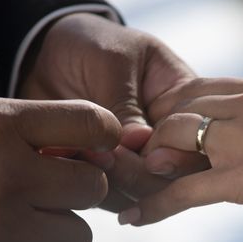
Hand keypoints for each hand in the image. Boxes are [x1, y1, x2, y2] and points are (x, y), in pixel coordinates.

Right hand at [0, 98, 119, 241]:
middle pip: (94, 188)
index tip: (97, 145)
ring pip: (80, 237)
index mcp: (1, 127)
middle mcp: (7, 176)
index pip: (92, 123)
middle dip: (83, 187)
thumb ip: (34, 128)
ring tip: (39, 222)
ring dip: (67, 230)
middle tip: (56, 188)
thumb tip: (98, 148)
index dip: (105, 134)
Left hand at [18, 12, 207, 211]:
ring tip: (84, 156)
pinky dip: (93, 188)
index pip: (197, 136)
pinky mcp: (113, 176)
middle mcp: (169, 137)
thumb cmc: (90, 44)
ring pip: (144, 193)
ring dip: (115, 183)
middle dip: (141, 173)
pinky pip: (113, 197)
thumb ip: (124, 102)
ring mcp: (142, 160)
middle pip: (174, 175)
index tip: (145, 148)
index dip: (179, 151)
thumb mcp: (111, 60)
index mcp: (184, 102)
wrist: (45, 54)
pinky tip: (70, 167)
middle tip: (104, 156)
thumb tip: (140, 141)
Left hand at [120, 75, 242, 240]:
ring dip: (149, 163)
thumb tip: (240, 140)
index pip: (201, 88)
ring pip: (173, 137)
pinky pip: (183, 189)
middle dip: (156, 133)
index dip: (173, 112)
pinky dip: (154, 205)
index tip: (162, 136)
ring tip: (138, 185)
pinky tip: (134, 219)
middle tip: (144, 161)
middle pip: (179, 106)